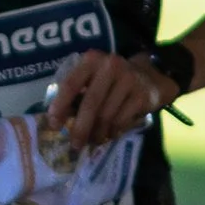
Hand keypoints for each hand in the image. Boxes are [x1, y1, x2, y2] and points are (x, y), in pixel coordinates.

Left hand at [43, 49, 171, 155]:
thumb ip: (77, 93)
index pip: (71, 84)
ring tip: (93, 141)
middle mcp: (110, 66)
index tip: (54, 125)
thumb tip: (58, 121)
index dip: (60, 106)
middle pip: (90, 103)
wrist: (150, 76)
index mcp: (91, 60)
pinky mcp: (141, 95)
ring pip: (106, 115)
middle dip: (80, 127)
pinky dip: (112, 132)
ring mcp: (128, 80)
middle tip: (74, 144)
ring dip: (97, 133)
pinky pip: (121, 120)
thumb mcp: (94, 78)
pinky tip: (109, 135)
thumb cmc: (112, 80)